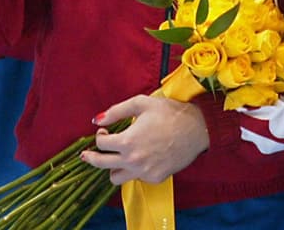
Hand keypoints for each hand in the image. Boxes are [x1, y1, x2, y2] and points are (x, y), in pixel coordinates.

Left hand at [82, 95, 208, 184]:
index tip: (104, 132)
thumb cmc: (170, 113)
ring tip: (116, 159)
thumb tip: (96, 120)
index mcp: (128, 141)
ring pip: (115, 178)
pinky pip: (136, 178)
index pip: (100, 144)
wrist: (197, 129)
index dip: (99, 136)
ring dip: (112, 168)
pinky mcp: (154, 178)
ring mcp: (143, 172)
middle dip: (91, 158)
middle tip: (87, 155)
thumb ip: (116, 111)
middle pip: (100, 164)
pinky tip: (141, 158)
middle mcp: (132, 160)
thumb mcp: (142, 103)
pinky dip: (134, 170)